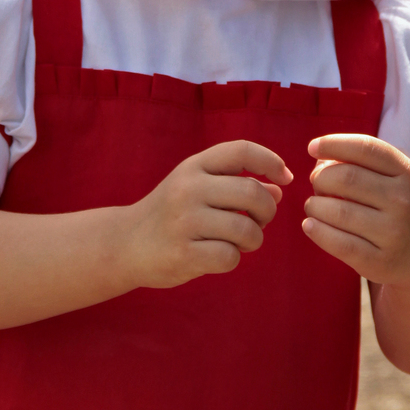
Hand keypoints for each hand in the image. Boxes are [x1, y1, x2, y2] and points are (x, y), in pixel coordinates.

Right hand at [126, 140, 292, 288]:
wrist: (124, 244)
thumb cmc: (171, 214)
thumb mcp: (196, 187)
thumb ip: (234, 183)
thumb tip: (278, 189)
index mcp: (193, 166)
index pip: (241, 150)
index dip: (271, 161)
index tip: (286, 177)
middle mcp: (188, 188)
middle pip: (252, 191)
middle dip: (267, 211)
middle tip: (259, 220)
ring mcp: (184, 221)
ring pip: (246, 229)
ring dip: (253, 239)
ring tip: (240, 242)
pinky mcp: (183, 253)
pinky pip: (230, 257)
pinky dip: (233, 259)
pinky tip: (219, 256)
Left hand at [302, 133, 409, 286]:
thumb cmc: (396, 206)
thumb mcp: (392, 179)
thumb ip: (358, 163)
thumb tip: (319, 161)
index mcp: (405, 172)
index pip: (365, 148)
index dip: (333, 143)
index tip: (313, 147)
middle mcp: (403, 200)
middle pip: (345, 178)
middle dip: (320, 178)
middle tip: (317, 184)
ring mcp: (393, 233)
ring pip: (337, 211)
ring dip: (314, 205)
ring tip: (315, 206)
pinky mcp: (379, 262)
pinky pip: (338, 243)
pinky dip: (316, 231)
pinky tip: (310, 225)